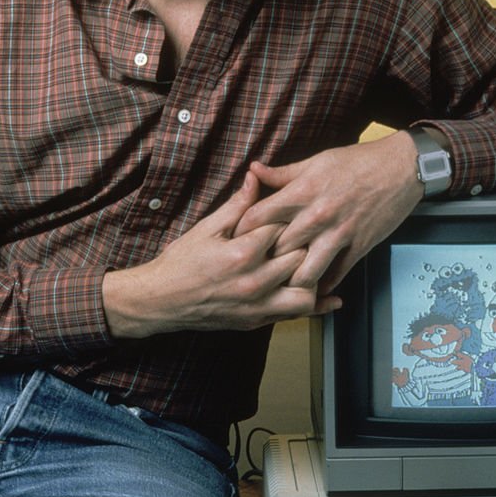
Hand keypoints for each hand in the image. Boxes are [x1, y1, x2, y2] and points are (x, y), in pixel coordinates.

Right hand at [102, 171, 340, 338]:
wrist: (162, 301)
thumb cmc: (182, 262)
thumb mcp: (206, 228)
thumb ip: (238, 205)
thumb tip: (255, 176)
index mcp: (241, 253)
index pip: (283, 227)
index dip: (289, 216)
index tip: (294, 210)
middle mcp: (254, 282)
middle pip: (300, 257)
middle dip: (305, 242)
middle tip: (309, 231)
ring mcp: (257, 305)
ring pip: (307, 291)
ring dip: (313, 275)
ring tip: (311, 261)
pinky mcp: (257, 320)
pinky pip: (297, 315)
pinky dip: (318, 306)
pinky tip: (333, 298)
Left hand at [234, 133, 423, 294]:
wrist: (401, 168)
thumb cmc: (358, 162)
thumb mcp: (316, 162)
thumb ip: (282, 174)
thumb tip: (252, 170)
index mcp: (303, 191)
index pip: (259, 217)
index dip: (242, 230)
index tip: (235, 239)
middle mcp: (318, 215)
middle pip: (277, 249)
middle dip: (263, 260)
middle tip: (252, 268)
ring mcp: (339, 234)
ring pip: (305, 272)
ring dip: (292, 279)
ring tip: (282, 282)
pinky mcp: (359, 247)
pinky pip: (335, 275)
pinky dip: (322, 285)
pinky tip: (312, 286)